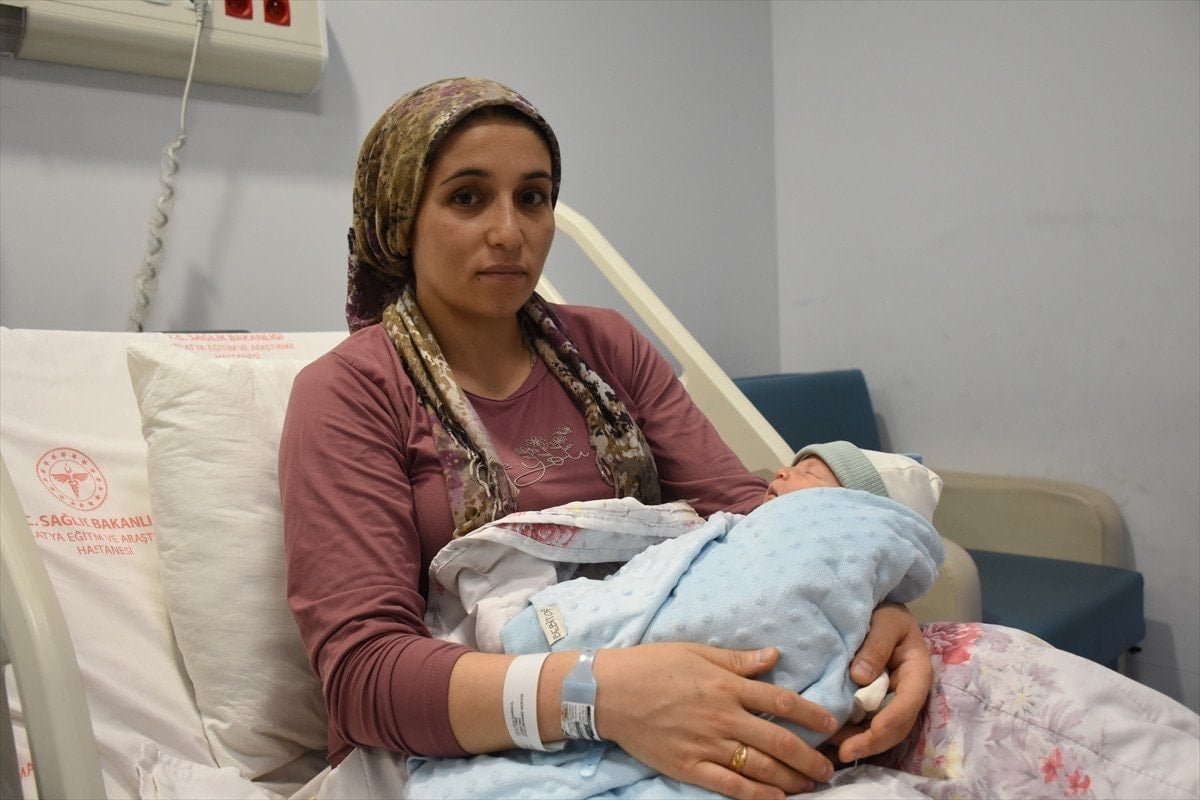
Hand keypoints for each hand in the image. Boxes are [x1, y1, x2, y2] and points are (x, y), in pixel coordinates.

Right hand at [593, 643, 837, 799]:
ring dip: (790, 777)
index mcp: (726, 685)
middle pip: (777, 739)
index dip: (810, 713)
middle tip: (829, 768)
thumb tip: (774, 656)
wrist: (609, 693)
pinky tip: (776, 799)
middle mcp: (723, 716)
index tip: (831, 725)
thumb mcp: (696, 652)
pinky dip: (756, 794)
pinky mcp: (690, 767)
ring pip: (760, 766)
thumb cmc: (651, 665)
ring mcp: (707, 744)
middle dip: (808, 755)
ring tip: (811, 785)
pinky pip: (730, 785)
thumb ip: (737, 659)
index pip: (780, 700)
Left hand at [828, 602, 931, 763]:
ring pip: (881, 732)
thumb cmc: (886, 615)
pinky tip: (828, 742)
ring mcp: (892, 702)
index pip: (909, 703)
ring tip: (829, 750)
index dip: (891, 721)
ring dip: (859, 744)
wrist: (880, 614)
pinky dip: (851, 736)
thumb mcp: (885, 622)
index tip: (871, 733)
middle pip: (896, 727)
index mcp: (918, 673)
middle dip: (872, 743)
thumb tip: (860, 677)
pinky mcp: (876, 706)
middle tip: (843, 753)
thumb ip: (875, 646)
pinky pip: (867, 726)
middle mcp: (908, 694)